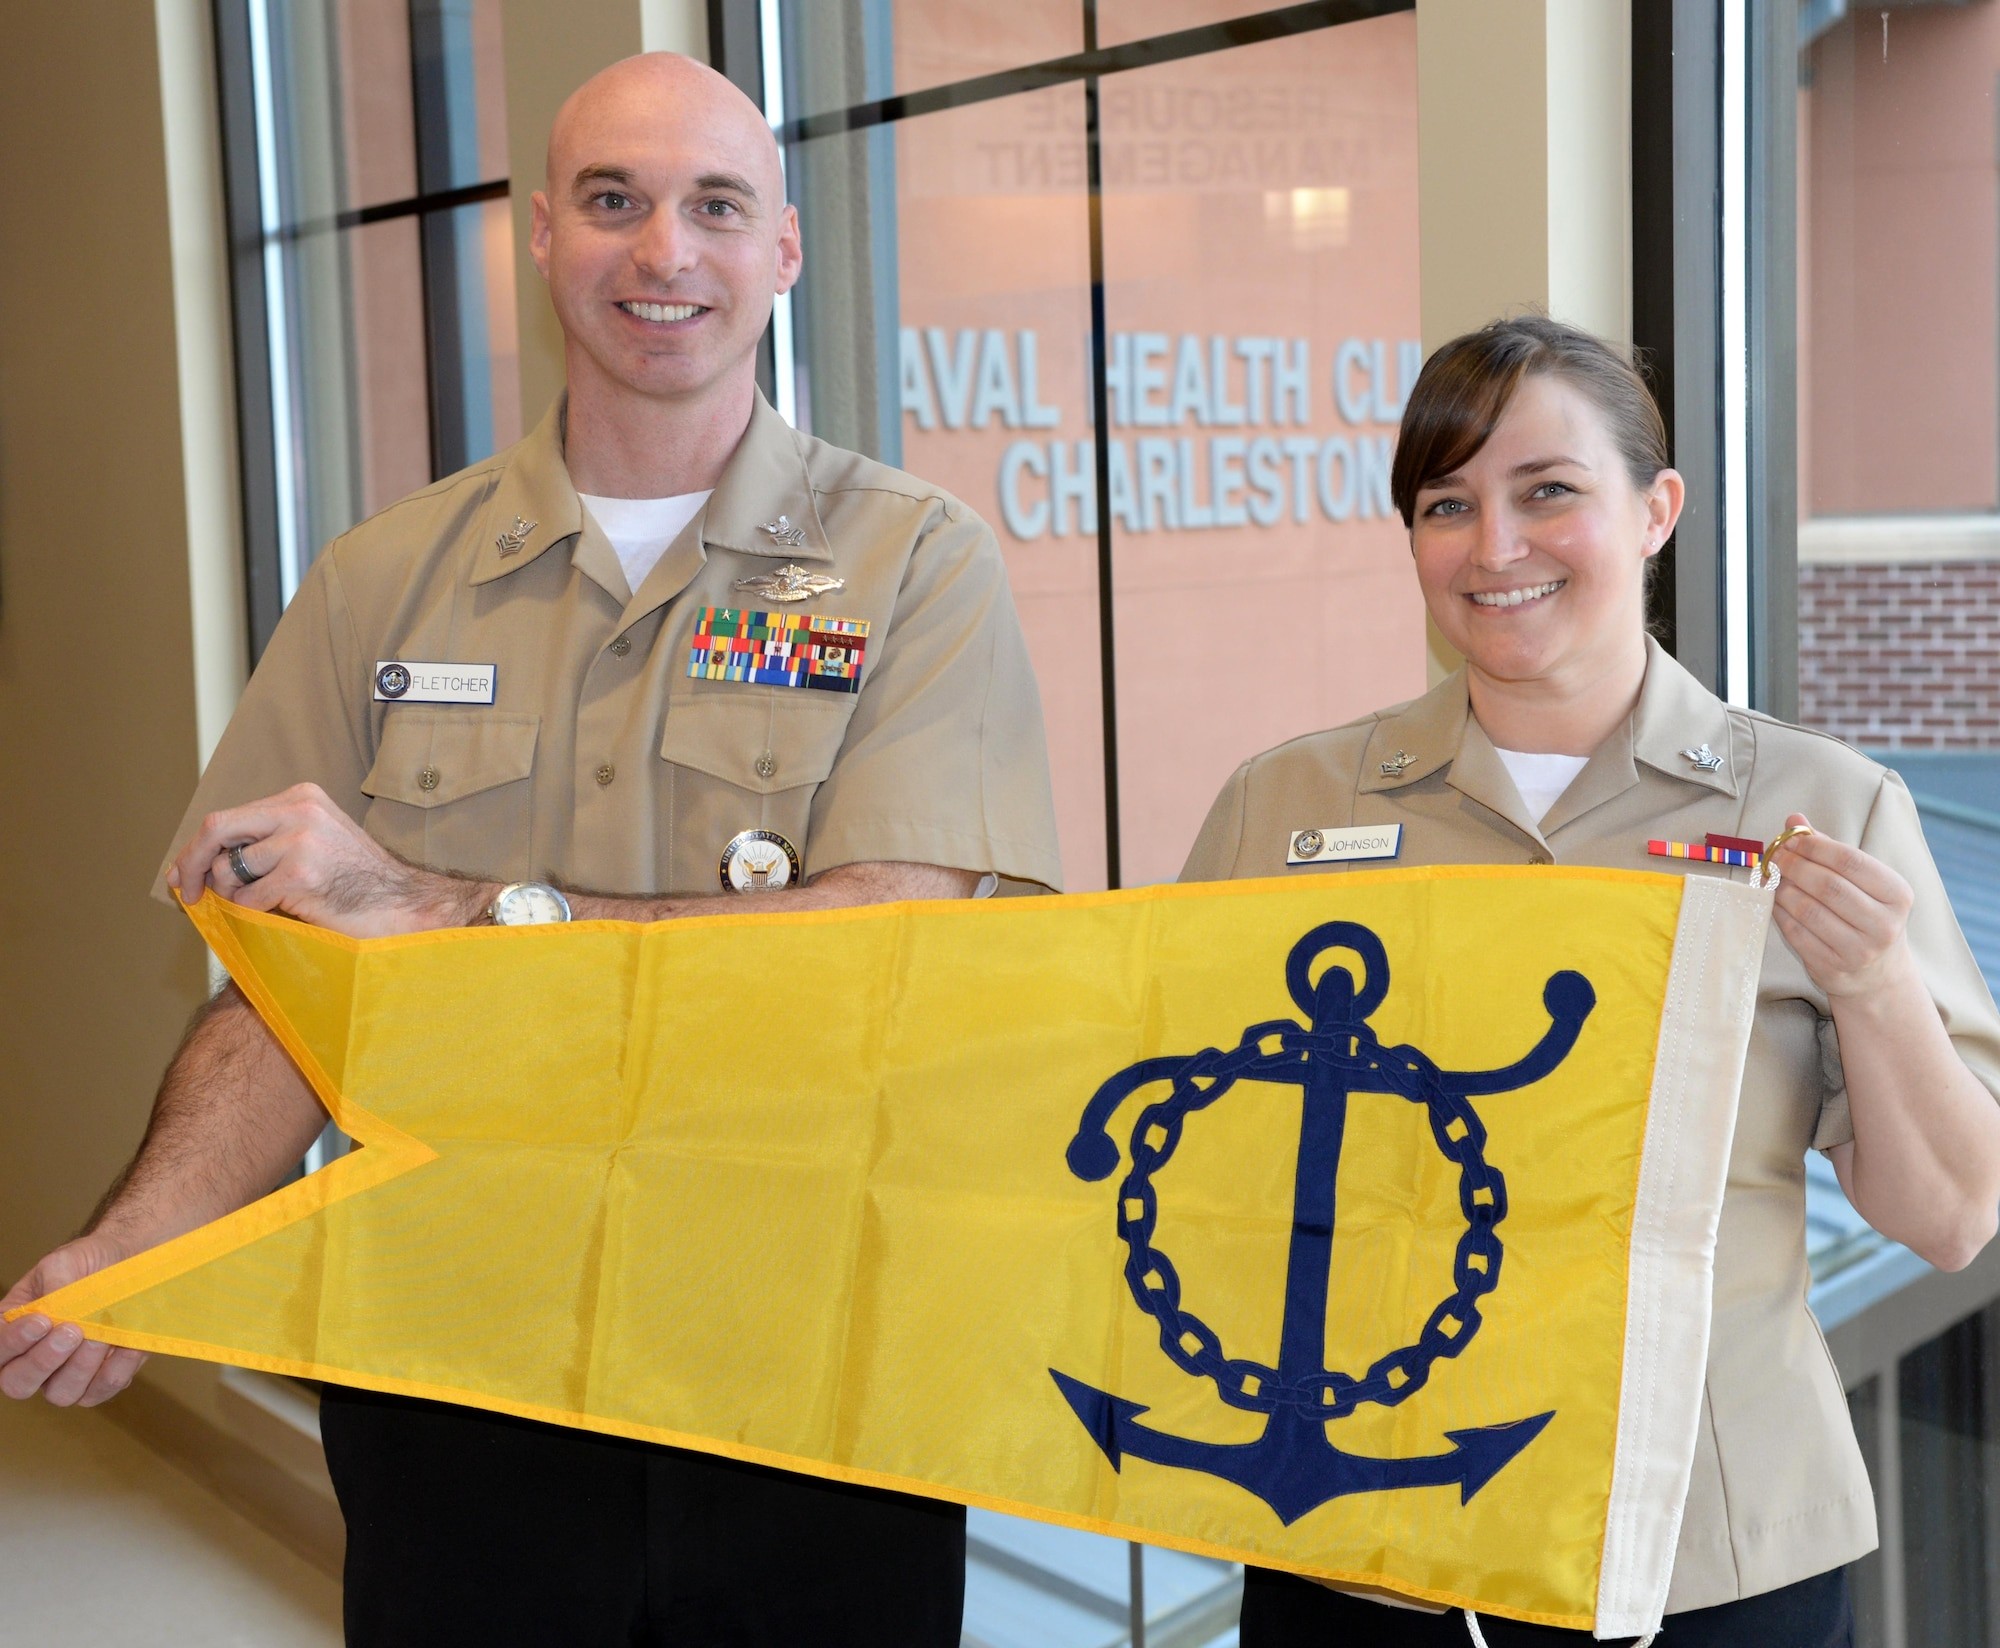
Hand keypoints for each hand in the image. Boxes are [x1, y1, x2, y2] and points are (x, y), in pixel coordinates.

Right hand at [1, 1239, 145, 1405]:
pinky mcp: (102, 1379)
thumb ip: (52, 1285)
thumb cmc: (91, 1261)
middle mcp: (35, 1358)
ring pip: (61, 1394)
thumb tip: (53, 1311)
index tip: (41, 1322)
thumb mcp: (64, 1263)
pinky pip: (101, 1391)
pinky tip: (127, 1346)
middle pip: (18, 1384)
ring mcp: (69, 1374)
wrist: (135, 1260)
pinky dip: (115, 1372)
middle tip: (71, 1332)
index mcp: (15, 1328)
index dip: (12, 1343)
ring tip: (100, 1336)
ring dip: (80, 1368)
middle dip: (43, 1361)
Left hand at [165, 783, 490, 937]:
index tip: (185, 873)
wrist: (405, 905)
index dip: (198, 848)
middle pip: (218, 830)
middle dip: (192, 863)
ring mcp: (301, 841)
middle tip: (187, 892)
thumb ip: (271, 837)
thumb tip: (208, 860)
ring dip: (234, 896)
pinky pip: (249, 899)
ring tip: (262, 905)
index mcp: (301, 797)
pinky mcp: (301, 874)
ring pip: (231, 870)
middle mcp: (300, 811)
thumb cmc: (358, 882)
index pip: (229, 817)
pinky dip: (255, 913)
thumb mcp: (316, 840)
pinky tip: (283, 912)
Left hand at [1770, 811, 1918, 1001]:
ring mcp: (1859, 950)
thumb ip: (1830, 850)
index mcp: (1897, 895)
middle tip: (1776, 855)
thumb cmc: (1867, 915)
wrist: (1878, 974)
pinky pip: (1795, 933)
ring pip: (1808, 910)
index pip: (1851, 861)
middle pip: (1828, 886)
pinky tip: (1774, 900)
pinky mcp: (1832, 967)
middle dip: (1795, 865)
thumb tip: (1794, 820)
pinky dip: (1779, 912)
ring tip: (1773, 877)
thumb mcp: (1862, 882)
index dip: (1815, 846)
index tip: (1792, 838)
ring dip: (1782, 889)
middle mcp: (1884, 925)